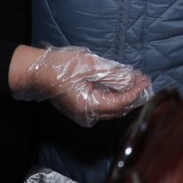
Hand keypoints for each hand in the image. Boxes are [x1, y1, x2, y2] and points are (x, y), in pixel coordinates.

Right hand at [10, 46, 150, 126]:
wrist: (36, 72)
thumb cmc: (61, 67)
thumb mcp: (90, 66)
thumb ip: (113, 75)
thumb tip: (132, 79)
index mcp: (89, 107)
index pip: (120, 103)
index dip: (135, 93)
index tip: (146, 81)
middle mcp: (88, 116)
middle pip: (117, 109)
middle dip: (133, 95)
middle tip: (144, 80)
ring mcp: (84, 114)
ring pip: (111, 108)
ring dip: (125, 95)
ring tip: (136, 80)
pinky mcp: (81, 108)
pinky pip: (103, 105)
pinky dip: (114, 96)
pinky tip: (121, 84)